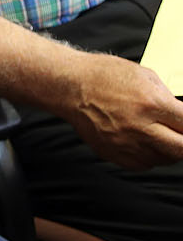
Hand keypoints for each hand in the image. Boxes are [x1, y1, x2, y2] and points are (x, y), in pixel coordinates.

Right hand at [60, 52, 182, 168]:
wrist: (69, 86)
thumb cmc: (103, 76)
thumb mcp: (145, 76)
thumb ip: (167, 98)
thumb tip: (182, 115)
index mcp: (151, 104)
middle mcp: (139, 127)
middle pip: (181, 149)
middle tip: (180, 134)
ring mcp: (125, 143)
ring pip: (163, 159)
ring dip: (168, 149)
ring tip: (160, 134)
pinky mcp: (113, 153)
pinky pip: (143, 164)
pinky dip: (149, 156)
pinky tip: (144, 141)